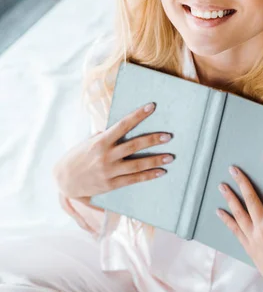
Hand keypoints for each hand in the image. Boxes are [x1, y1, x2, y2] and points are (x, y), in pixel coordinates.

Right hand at [52, 102, 174, 199]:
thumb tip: (120, 128)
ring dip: (155, 160)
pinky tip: (160, 172)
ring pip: (136, 165)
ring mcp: (109, 171)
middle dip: (152, 140)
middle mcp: (105, 156)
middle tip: (168, 136)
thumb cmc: (77, 156)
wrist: (64, 180)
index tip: (151, 107)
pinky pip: (133, 180)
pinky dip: (148, 176)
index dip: (137, 115)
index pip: (122, 125)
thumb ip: (105, 135)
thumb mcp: (88, 142)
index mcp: (100, 141)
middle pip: (133, 146)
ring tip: (170, 156)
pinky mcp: (111, 184)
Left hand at [216, 153, 262, 291]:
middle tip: (233, 168)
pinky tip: (219, 211)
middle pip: (250, 198)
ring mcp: (253, 237)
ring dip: (229, 198)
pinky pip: (234, 230)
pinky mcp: (248, 247)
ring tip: (221, 185)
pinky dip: (226, 220)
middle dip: (241, 181)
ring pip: (238, 213)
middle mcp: (262, 227)